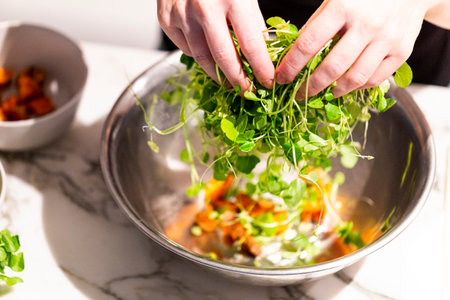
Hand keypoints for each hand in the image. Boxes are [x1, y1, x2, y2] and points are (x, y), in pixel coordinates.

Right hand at [157, 0, 274, 89]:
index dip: (261, 69)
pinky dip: (199, 54)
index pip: (251, 45)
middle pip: (223, 59)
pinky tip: (207, 52)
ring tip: (228, 80)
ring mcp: (182, 14)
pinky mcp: (166, 19)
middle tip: (246, 92)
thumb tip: (263, 56)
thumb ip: (253, 23)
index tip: (268, 83)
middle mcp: (204, 7)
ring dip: (217, 74)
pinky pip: (186, 48)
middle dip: (238, 81)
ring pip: (202, 58)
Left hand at [275, 0, 438, 97]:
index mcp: (343, 7)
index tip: (281, 78)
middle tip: (298, 93)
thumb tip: (292, 54)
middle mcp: (366, 24)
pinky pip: (374, 79)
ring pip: (355, 78)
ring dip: (333, 91)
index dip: (291, 65)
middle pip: (332, 67)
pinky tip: (344, 87)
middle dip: (310, 86)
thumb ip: (316, 24)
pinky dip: (356, 87)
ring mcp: (386, 39)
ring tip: (321, 94)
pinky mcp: (401, 51)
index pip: (309, 44)